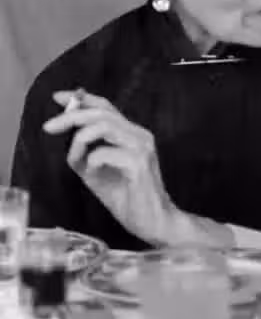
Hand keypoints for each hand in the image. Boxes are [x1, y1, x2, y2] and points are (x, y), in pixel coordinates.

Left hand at [43, 90, 172, 244]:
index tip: (57, 97)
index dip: (81, 99)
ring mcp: (141, 147)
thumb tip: (67, 137)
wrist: (153, 222)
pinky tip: (93, 174)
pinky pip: (104, 153)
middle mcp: (139, 134)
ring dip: (80, 140)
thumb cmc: (126, 197)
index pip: (106, 107)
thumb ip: (84, 151)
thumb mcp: (96, 171)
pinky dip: (91, 161)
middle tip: (49, 127)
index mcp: (131, 133)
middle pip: (102, 113)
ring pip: (103, 127)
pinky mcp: (138, 164)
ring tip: (75, 159)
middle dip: (71, 116)